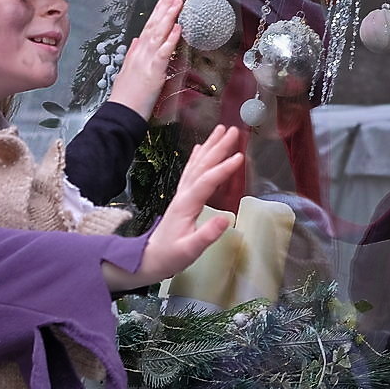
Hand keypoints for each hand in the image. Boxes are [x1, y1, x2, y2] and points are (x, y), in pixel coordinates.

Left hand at [103, 124, 241, 289]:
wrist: (149, 258)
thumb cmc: (170, 256)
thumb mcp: (190, 250)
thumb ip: (207, 235)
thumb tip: (226, 218)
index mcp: (187, 205)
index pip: (207, 182)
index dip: (223, 169)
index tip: (240, 156)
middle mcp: (183, 194)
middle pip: (202, 166)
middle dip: (218, 147)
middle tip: (234, 131)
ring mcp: (181, 194)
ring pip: (196, 164)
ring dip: (209, 146)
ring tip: (221, 130)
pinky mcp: (182, 197)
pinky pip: (190, 171)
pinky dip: (196, 157)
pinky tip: (200, 147)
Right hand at [107, 0, 183, 118]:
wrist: (120, 113)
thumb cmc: (126, 96)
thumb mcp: (127, 71)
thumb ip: (133, 53)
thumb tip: (137, 40)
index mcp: (137, 52)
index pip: (149, 26)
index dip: (158, 10)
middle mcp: (141, 52)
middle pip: (154, 24)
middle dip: (165, 6)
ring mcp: (146, 60)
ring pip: (159, 33)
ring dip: (169, 16)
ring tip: (178, 1)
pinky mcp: (154, 71)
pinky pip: (164, 52)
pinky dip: (171, 39)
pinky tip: (178, 27)